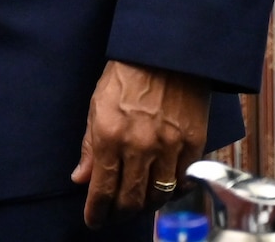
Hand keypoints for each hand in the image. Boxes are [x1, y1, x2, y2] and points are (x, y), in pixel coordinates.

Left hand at [71, 61, 209, 226]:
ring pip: (158, 196)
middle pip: (131, 199)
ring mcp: (169, 147)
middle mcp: (140, 146)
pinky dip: (171, 191)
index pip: (103, 188)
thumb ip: (90, 145)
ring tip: (136, 202)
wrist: (165, 52)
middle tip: (114, 214)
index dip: (97, 211)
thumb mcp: (97, 104)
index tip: (93, 220)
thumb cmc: (126, 74)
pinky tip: (162, 188)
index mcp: (111, 135)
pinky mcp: (193, 144)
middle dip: (120, 213)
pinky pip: (182, 182)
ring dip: (146, 205)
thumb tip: (81, 178)